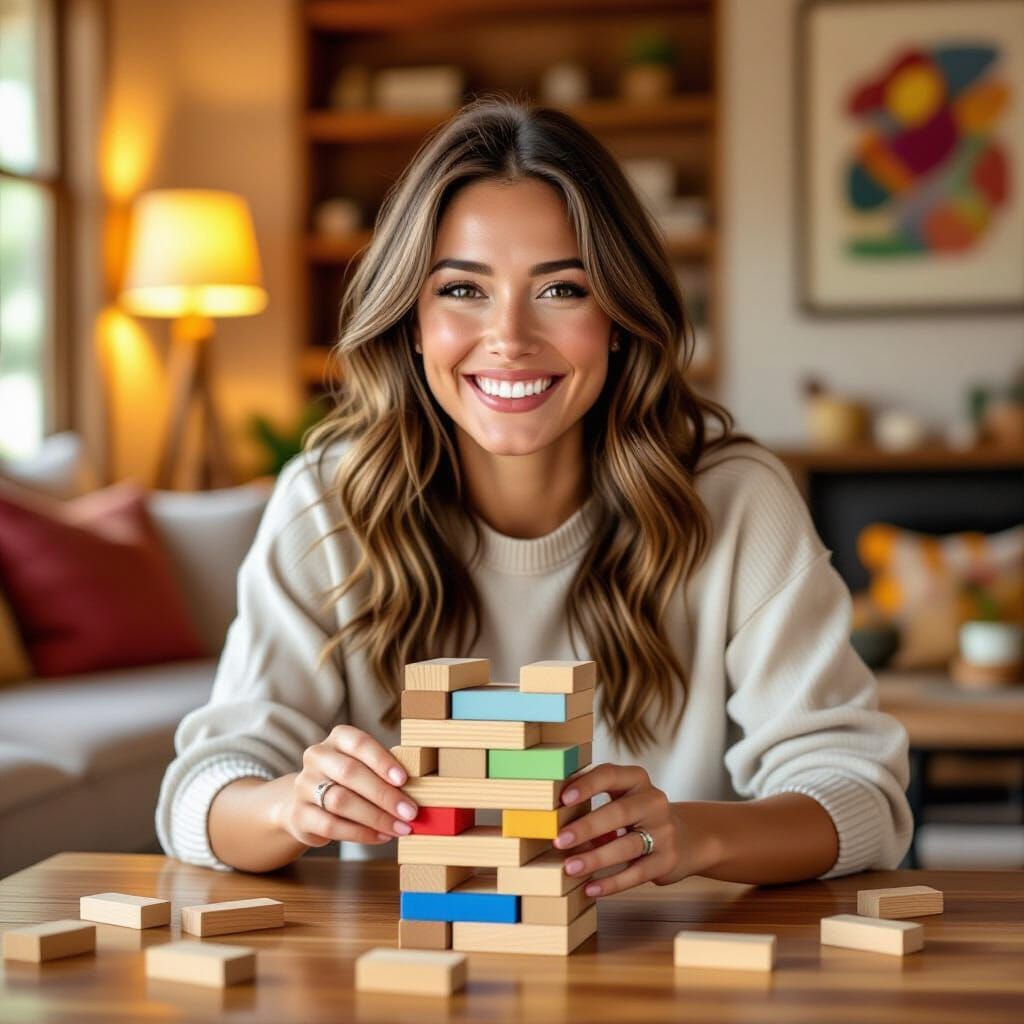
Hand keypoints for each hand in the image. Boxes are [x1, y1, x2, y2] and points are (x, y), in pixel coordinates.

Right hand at [278, 725, 417, 848]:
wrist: (305, 802)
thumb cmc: (349, 782)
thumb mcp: (365, 768)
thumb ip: (386, 774)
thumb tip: (420, 791)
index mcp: (338, 739)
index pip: (359, 743)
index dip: (382, 760)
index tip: (404, 779)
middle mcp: (317, 757)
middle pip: (350, 773)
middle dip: (384, 795)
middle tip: (410, 812)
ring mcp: (304, 785)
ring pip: (340, 801)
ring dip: (375, 817)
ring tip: (400, 827)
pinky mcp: (298, 815)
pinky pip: (331, 825)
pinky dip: (360, 833)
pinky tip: (381, 836)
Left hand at [553, 763, 692, 897]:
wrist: (686, 839)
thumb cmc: (638, 816)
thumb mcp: (622, 799)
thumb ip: (593, 801)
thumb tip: (553, 818)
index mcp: (636, 780)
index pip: (610, 775)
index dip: (587, 785)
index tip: (563, 799)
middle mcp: (653, 801)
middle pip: (619, 812)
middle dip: (587, 827)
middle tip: (559, 840)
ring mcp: (664, 831)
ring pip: (627, 846)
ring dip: (596, 858)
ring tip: (570, 868)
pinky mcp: (668, 860)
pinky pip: (637, 874)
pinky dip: (612, 883)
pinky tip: (591, 888)